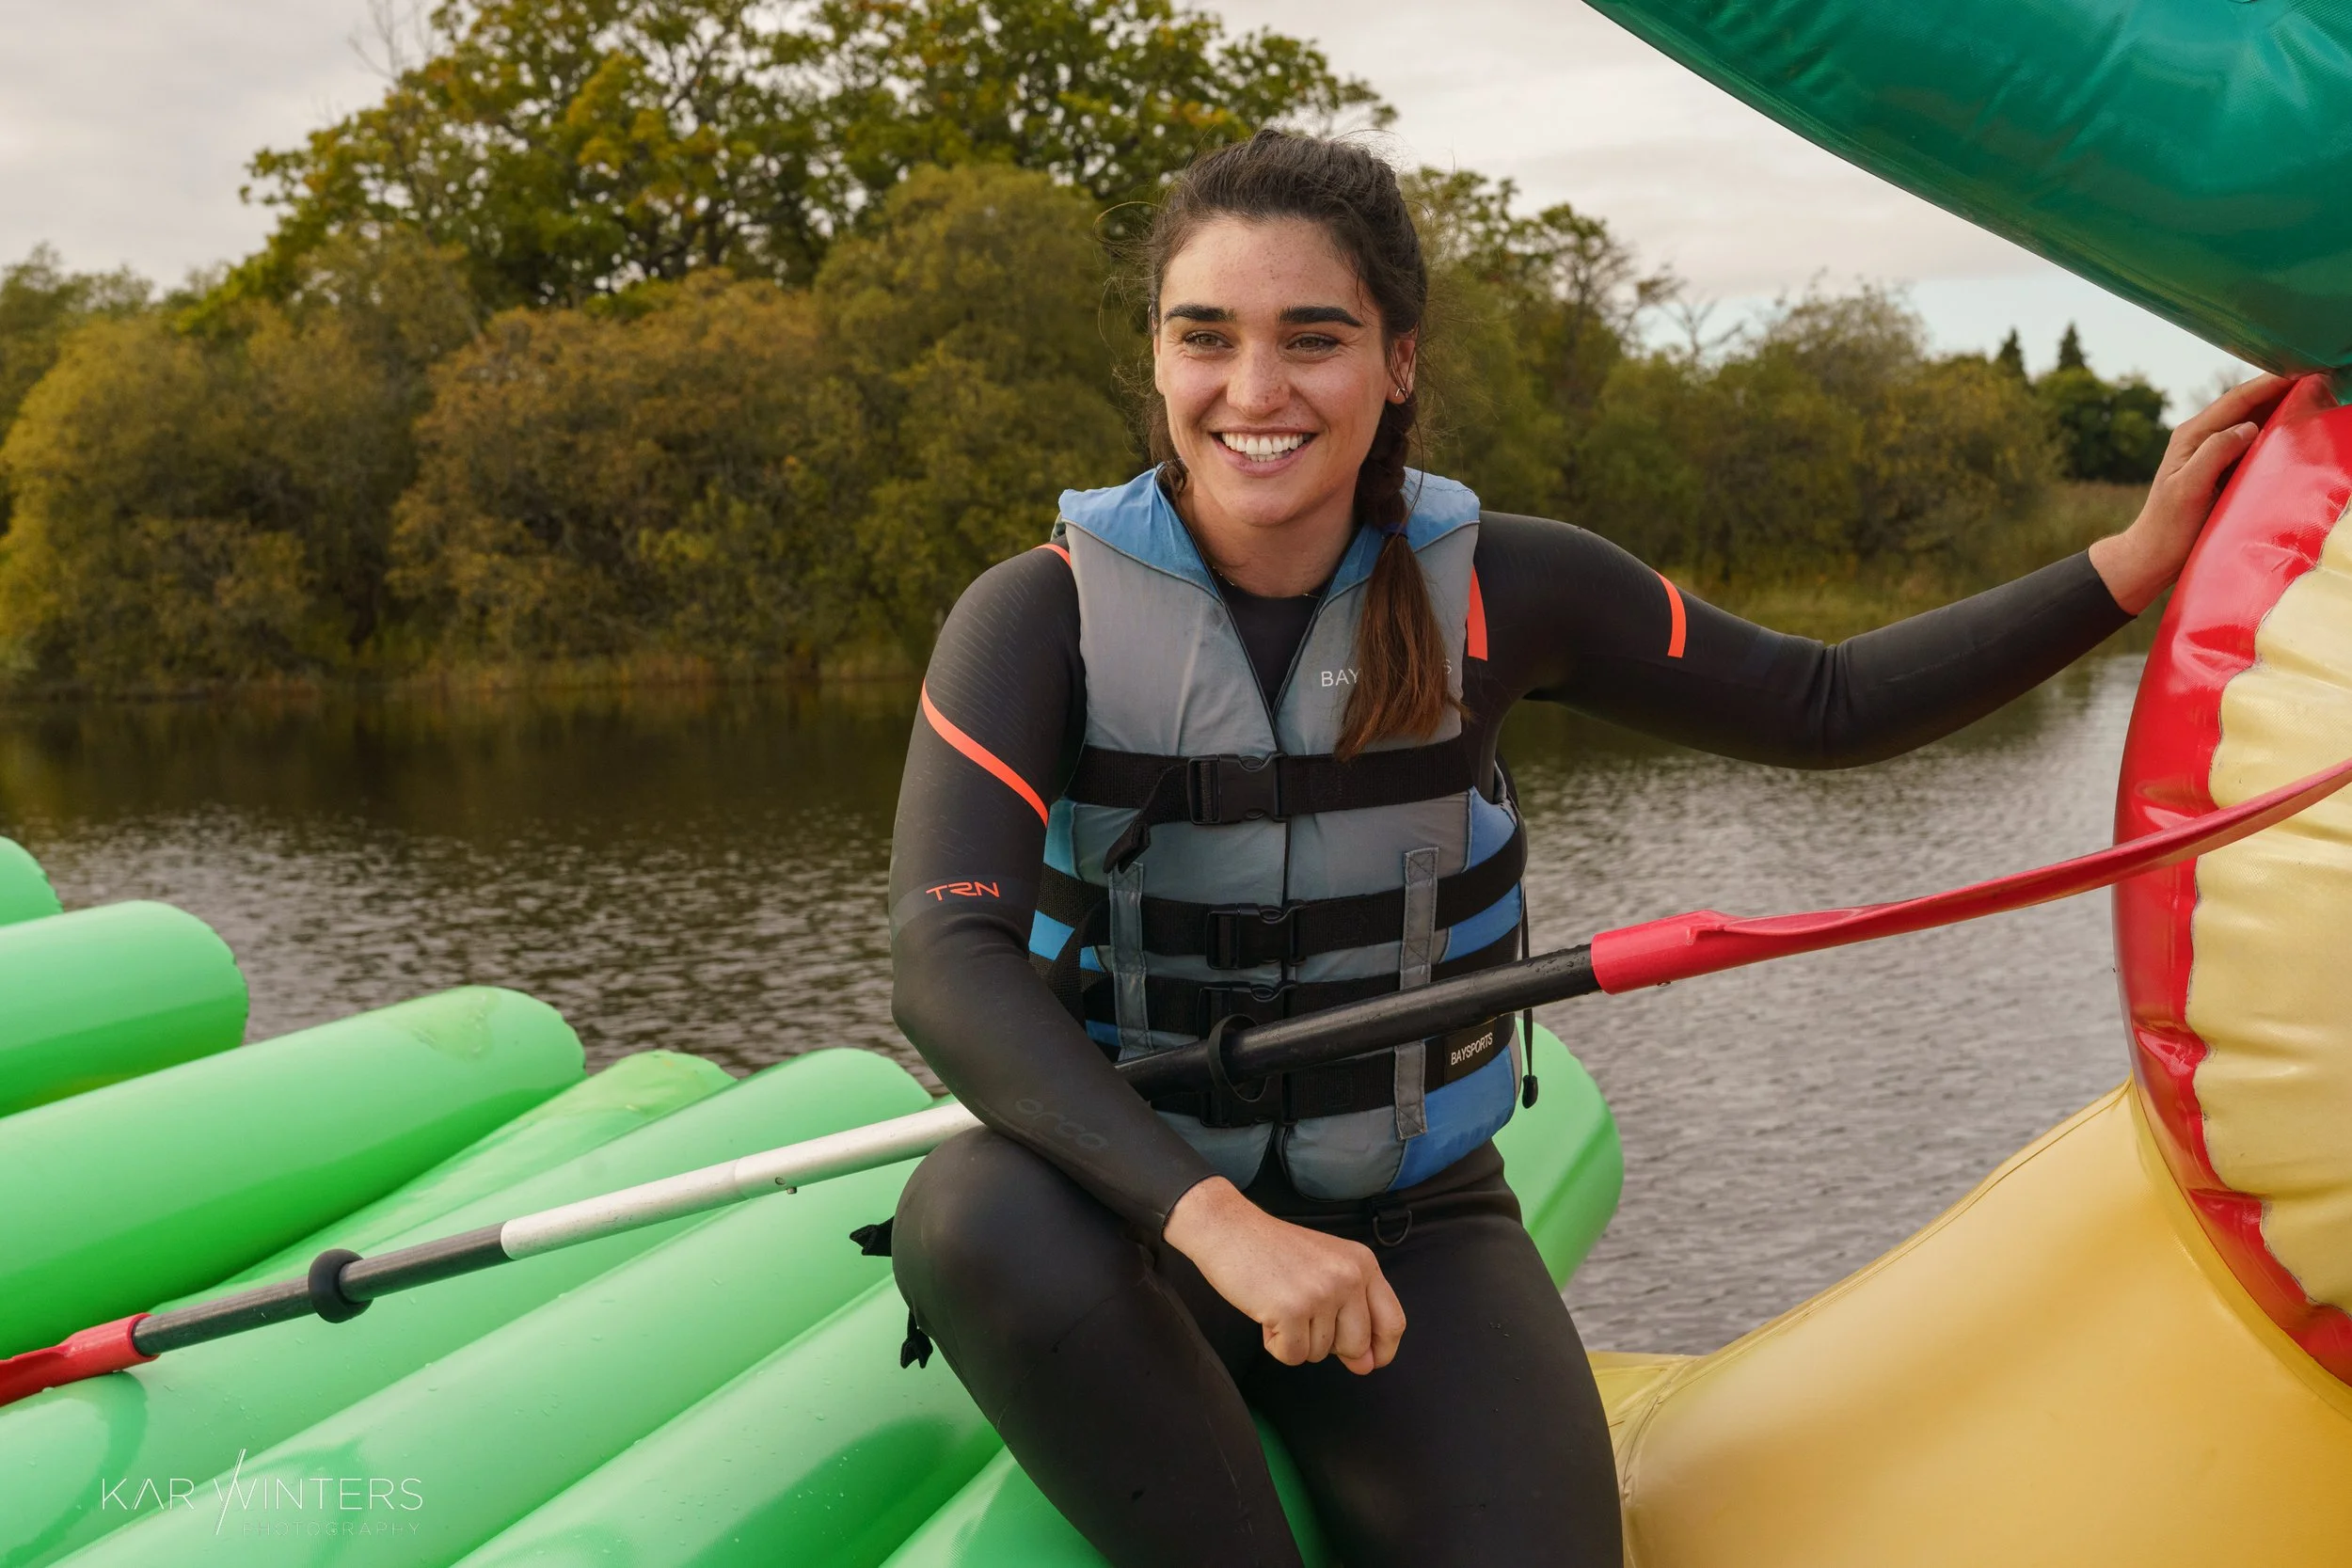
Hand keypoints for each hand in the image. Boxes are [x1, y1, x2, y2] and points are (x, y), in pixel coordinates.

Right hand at [1163, 1177, 1405, 1374]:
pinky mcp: (1291, 1310)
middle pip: (1356, 1345)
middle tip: (1301, 1315)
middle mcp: (1349, 1276)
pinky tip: (1266, 1315)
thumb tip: (1366, 1366)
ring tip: (1279, 1305)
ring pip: (1321, 1353)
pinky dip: (1275, 1344)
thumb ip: (1351, 1313)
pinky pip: (1293, 1356)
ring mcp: (1322, 1293)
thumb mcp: (1324, 1269)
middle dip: (1327, 1344)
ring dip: (1296, 1340)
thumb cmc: (1273, 1251)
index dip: (1381, 1349)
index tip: (1367, 1360)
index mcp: (1363, 1263)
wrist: (1227, 1229)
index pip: (1393, 1321)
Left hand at [2089, 373, 2294, 613]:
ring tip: (2314, 394)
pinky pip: (2252, 439)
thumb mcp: (2188, 488)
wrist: (2155, 553)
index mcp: (2192, 435)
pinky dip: (2274, 428)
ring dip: (2280, 405)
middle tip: (2318, 378)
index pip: (2237, 399)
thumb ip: (2214, 454)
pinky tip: (2295, 426)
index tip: (2302, 372)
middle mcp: (2201, 436)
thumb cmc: (2169, 524)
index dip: (2270, 383)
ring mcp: (2211, 450)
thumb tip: (2248, 426)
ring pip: (2251, 418)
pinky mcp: (2221, 466)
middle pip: (2247, 403)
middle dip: (2280, 388)